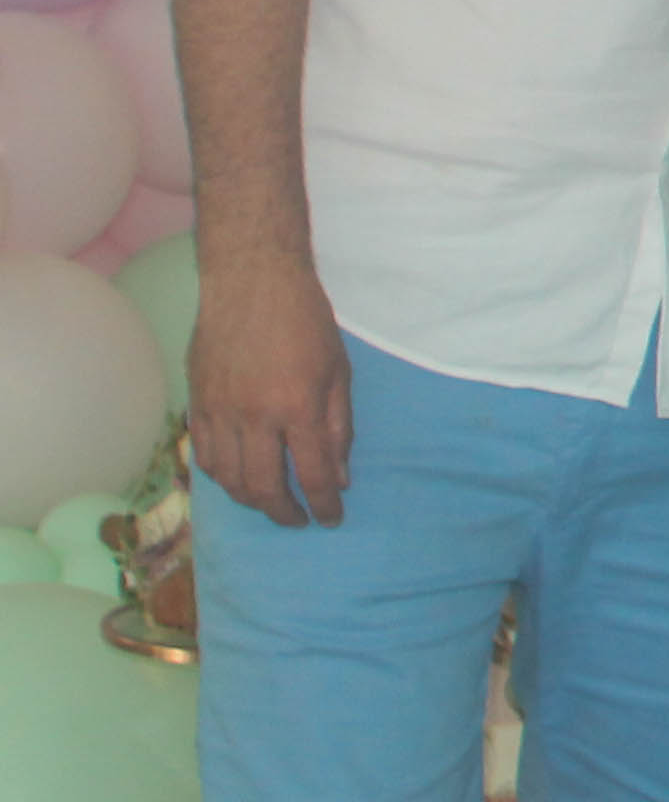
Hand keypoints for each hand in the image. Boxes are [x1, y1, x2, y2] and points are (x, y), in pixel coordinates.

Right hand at [189, 246, 353, 526]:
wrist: (252, 282)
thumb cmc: (306, 322)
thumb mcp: (339, 372)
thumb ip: (337, 427)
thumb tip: (337, 477)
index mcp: (297, 407)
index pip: (311, 474)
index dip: (322, 505)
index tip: (330, 519)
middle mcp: (254, 416)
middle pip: (263, 487)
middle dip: (283, 512)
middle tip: (298, 518)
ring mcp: (219, 411)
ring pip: (227, 478)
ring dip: (250, 499)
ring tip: (271, 502)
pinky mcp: (196, 403)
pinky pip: (204, 455)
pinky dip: (221, 476)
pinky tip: (237, 477)